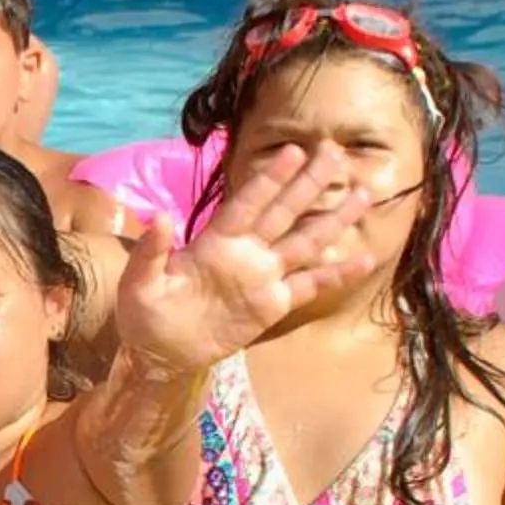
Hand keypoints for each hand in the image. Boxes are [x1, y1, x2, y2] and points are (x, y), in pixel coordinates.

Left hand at [110, 146, 376, 373]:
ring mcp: (263, 277)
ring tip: (363, 194)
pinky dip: (337, 274)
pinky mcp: (273, 304)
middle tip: (334, 152)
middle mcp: (246, 252)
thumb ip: (151, 251)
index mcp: (216, 241)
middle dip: (309, 183)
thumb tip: (159, 216)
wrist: (160, 353)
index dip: (269, 179)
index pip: (248, 203)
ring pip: (305, 242)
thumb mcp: (139, 282)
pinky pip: (310, 285)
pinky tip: (365, 259)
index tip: (293, 151)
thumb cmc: (144, 312)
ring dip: (333, 219)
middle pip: (284, 211)